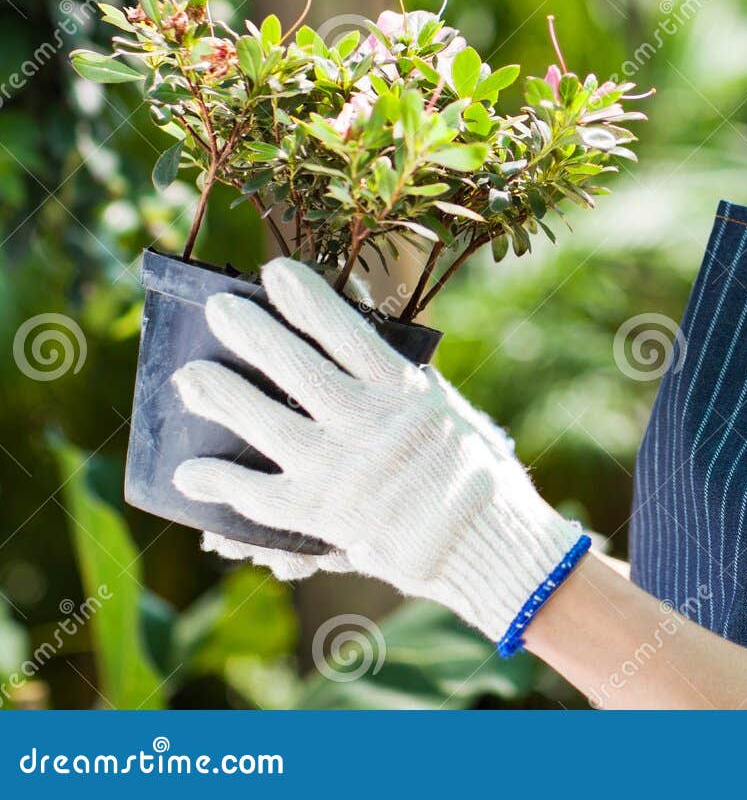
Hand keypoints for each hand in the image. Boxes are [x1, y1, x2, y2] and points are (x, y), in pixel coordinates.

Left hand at [170, 256, 584, 643]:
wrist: (486, 545)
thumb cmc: (476, 475)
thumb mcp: (450, 412)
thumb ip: (402, 385)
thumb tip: (359, 347)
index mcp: (407, 393)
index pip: (348, 333)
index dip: (308, 300)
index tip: (274, 271)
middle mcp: (372, 427)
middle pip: (298, 370)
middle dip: (253, 333)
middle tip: (217, 309)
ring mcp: (344, 472)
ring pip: (268, 426)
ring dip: (224, 398)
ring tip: (189, 377)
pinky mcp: (325, 518)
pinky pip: (261, 498)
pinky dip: (222, 483)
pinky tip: (190, 471)